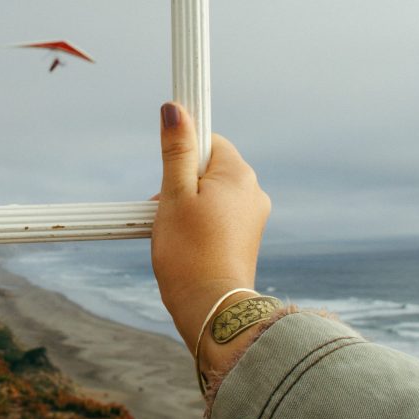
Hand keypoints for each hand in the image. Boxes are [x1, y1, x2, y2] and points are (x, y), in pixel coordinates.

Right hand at [151, 102, 271, 357]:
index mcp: (239, 174)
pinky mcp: (247, 239)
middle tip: (164, 210)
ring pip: (212, 194)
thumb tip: (175, 109)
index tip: (167, 168)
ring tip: (174, 233)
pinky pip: (219, 216)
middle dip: (181, 183)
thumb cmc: (189, 254)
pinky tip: (186, 244)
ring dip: (188, 205)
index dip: (182, 152)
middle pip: (209, 168)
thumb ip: (175, 150)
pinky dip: (200, 223)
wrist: (212, 310)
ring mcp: (253, 217)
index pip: (209, 139)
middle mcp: (253, 192)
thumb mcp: (174, 196)